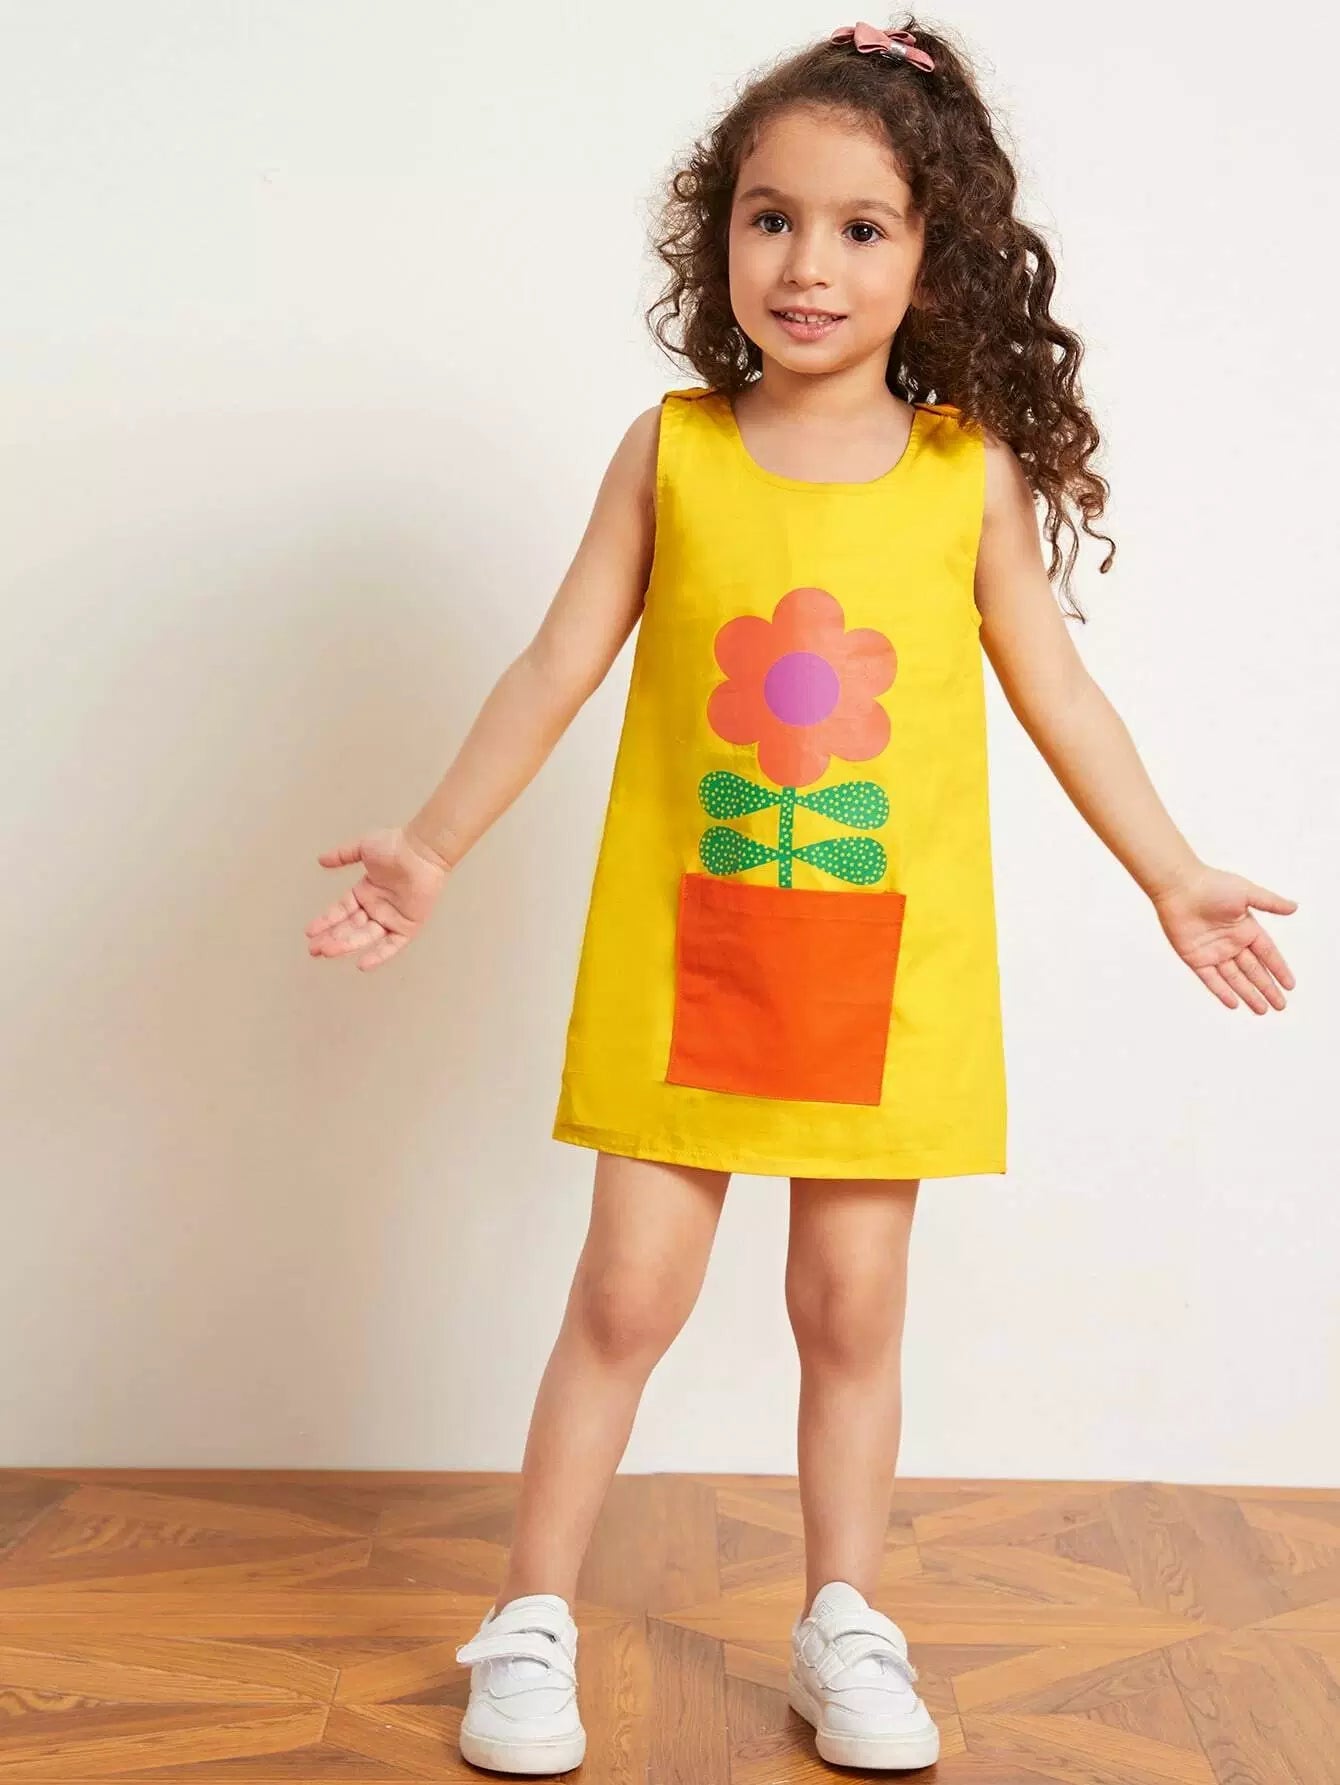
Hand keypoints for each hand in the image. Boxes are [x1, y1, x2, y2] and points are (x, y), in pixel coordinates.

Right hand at [305, 826, 450, 971]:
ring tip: (328, 951)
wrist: (420, 850)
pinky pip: (392, 945)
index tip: (309, 932)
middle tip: (314, 949)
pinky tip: (362, 964)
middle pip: (350, 927)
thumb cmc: (395, 845)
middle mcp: (377, 907)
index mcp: (366, 891)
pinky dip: (379, 955)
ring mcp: (392, 918)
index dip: (326, 921)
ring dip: (346, 945)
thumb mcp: (363, 848)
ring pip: (365, 936)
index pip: (341, 911)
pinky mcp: (408, 926)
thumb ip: (342, 855)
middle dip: (331, 938)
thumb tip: (321, 860)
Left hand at [1151, 865, 1296, 1011]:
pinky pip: (1211, 979)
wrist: (1179, 887)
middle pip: (1254, 971)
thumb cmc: (1212, 885)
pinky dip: (1222, 991)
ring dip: (1249, 994)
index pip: (1267, 954)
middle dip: (1267, 988)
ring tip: (1263, 1010)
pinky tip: (1234, 1004)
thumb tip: (1294, 908)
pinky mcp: (1195, 957)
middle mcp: (1231, 942)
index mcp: (1246, 928)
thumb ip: (1270, 903)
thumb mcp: (1247, 893)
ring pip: (1235, 979)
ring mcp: (1213, 951)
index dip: (1279, 970)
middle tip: (1280, 1006)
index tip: (1290, 985)